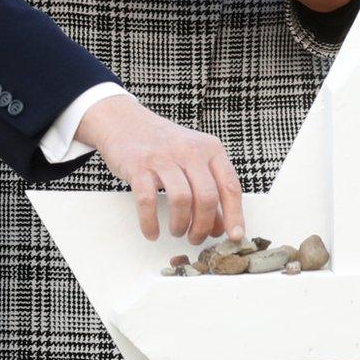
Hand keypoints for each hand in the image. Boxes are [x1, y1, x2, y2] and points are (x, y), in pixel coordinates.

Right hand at [74, 94, 243, 243]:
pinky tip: (152, 232)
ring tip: (176, 232)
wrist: (126, 121)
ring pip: (181, 199)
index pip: (230, 186)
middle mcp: (190, 151)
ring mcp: (164, 157)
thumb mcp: (194, 159)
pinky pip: (148, 201)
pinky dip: (150, 222)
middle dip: (203, 226)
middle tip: (195, 238)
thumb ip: (209, 188)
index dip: (234, 215)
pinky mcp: (139, 166)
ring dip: (180, 224)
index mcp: (211, 149)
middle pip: (207, 197)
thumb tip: (222, 225)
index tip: (234, 237)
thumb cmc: (164, 145)